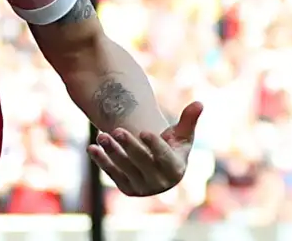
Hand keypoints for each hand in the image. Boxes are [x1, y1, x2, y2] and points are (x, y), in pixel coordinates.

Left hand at [87, 102, 202, 196]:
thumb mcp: (182, 135)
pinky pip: (112, 174)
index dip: (155, 145)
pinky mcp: (127, 189)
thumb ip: (189, 120)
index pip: (165, 158)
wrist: (157, 165)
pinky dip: (101, 161)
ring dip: (112, 151)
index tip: (144, 131)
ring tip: (101, 135)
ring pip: (124, 168)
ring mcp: (142, 187)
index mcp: (176, 169)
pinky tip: (92, 148)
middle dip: (129, 146)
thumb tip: (200, 102)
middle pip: (142, 162)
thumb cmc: (172, 146)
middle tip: (117, 130)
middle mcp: (160, 183)